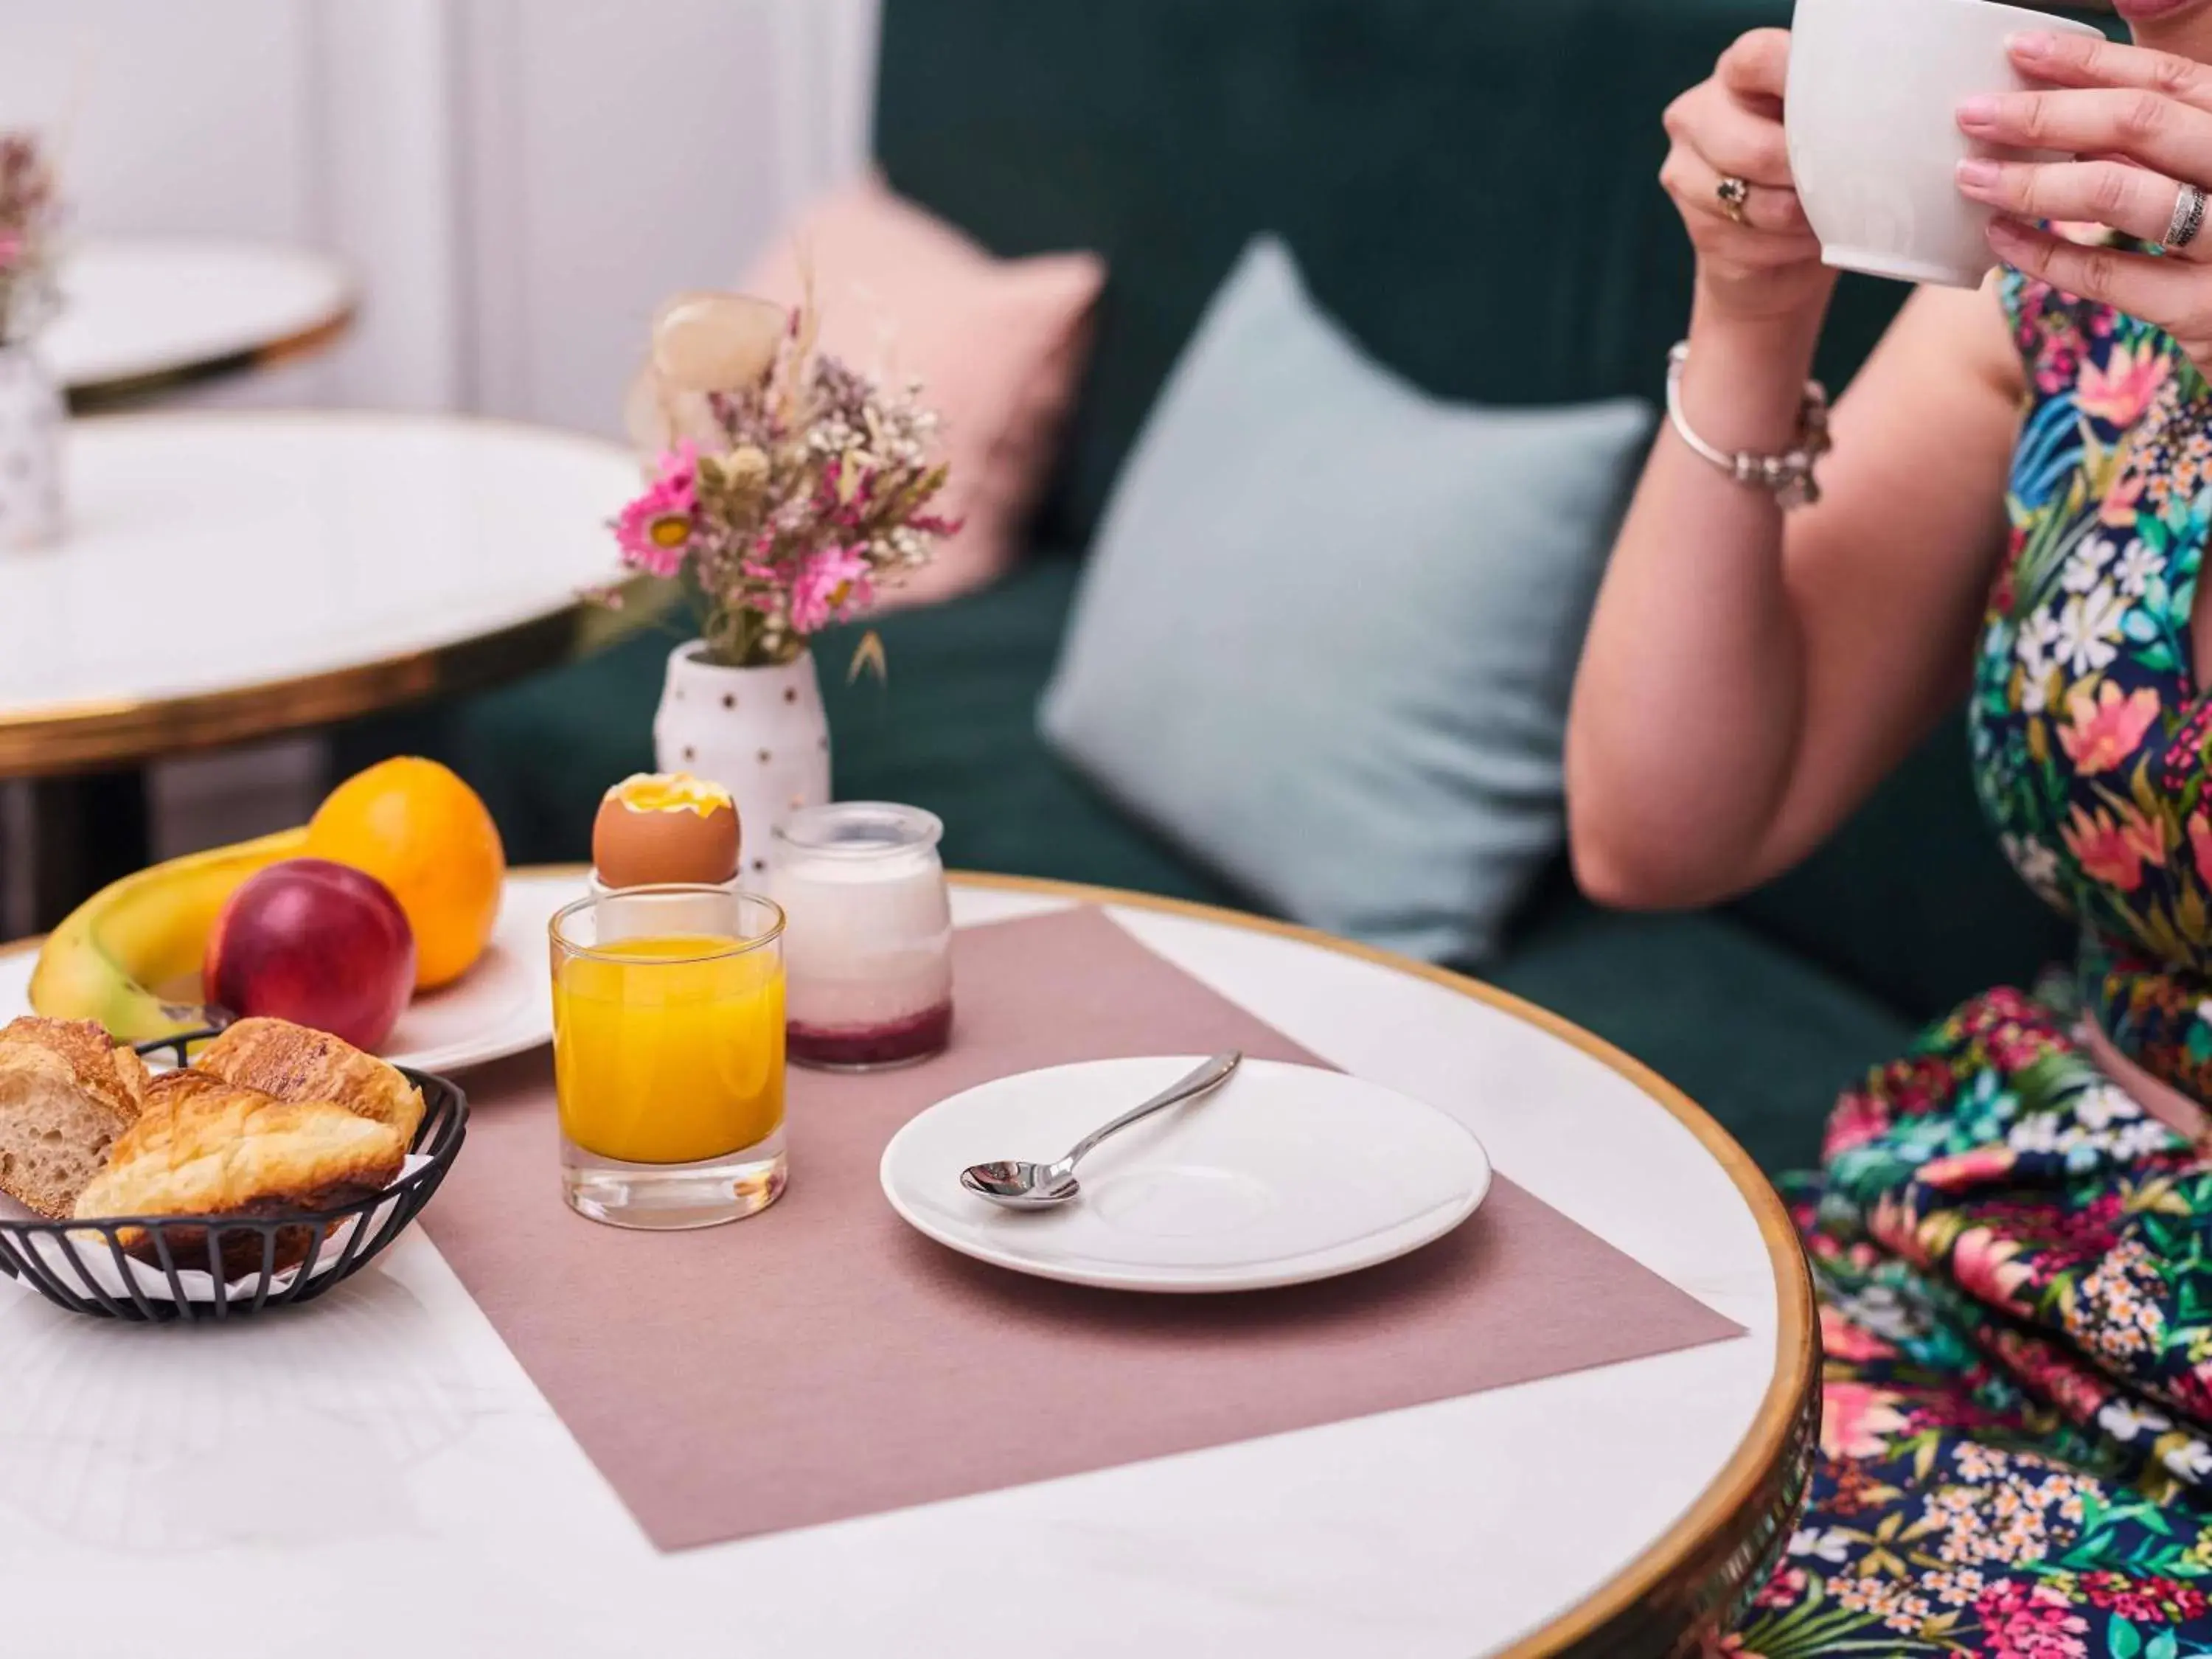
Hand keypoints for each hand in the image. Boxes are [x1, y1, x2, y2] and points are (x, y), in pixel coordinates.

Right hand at [1660, 29, 1833, 323]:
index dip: (1797, 82)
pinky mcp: (1696, 228)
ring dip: (1800, 217)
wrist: (1779, 246)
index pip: (1757, 59)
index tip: (1835, 108)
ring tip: (1827, 214)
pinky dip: (1789, 247)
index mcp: (1736, 75)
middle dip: (1804, 175)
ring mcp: (1686, 172)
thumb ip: (1831, 111)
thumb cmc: (1815, 170)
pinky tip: (1805, 240)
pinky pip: (1750, 240)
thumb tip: (1867, 131)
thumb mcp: (1825, 125)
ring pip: (1752, 201)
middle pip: (1754, 147)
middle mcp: (1699, 114)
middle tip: (1839, 181)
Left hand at [1955, 31, 2211, 373]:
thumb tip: (2065, 80)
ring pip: (2119, 192)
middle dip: (2046, 115)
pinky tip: (2000, 239)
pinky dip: (2046, 254)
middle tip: (1973, 114)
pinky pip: (2109, 274)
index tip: (2018, 51)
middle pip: (2139, 124)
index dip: (2089, 61)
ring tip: (1973, 177)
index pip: (2167, 78)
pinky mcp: (2204, 308)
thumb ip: (2157, 124)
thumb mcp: (2205, 166)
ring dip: (2034, 182)